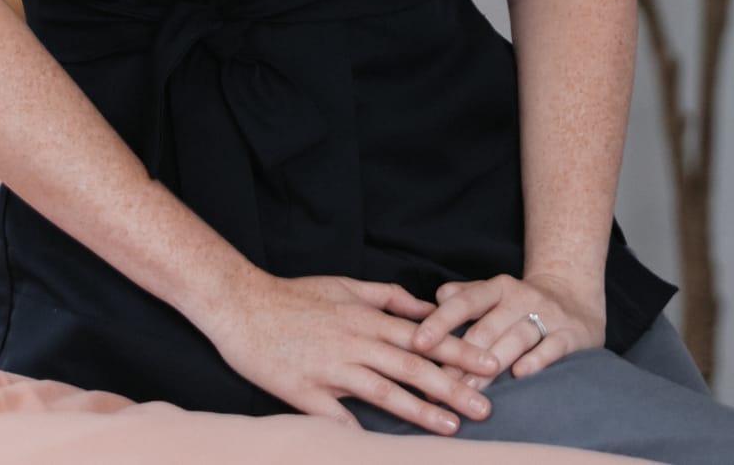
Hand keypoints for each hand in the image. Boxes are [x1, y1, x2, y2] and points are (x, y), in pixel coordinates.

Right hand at [204, 270, 502, 432]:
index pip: (423, 337)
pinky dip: (358, 434)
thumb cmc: (295, 296)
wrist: (242, 304)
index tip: (491, 364)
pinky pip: (337, 418)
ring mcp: (332, 368)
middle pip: (412, 366)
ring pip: (385, 392)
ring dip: (421, 410)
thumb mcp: (345, 285)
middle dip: (453, 386)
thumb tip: (425, 307)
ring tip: (453, 427)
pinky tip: (380, 450)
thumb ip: (387, 297)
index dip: (459, 351)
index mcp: (366, 318)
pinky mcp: (305, 391)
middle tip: (488, 406)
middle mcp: (355, 342)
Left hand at [409, 270, 605, 389]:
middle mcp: (520, 298)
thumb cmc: (521, 301)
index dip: (441, 321)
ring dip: (490, 366)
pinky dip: (536, 360)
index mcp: (497, 287)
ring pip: (514, 340)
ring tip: (467, 391)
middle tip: (438, 384)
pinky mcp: (571, 333)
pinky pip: (552, 346)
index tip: (418, 342)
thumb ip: (465, 296)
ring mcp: (546, 314)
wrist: (574, 294)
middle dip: (461, 358)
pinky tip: (519, 375)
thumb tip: (437, 297)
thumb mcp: (494, 292)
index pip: (465, 302)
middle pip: (487, 328)